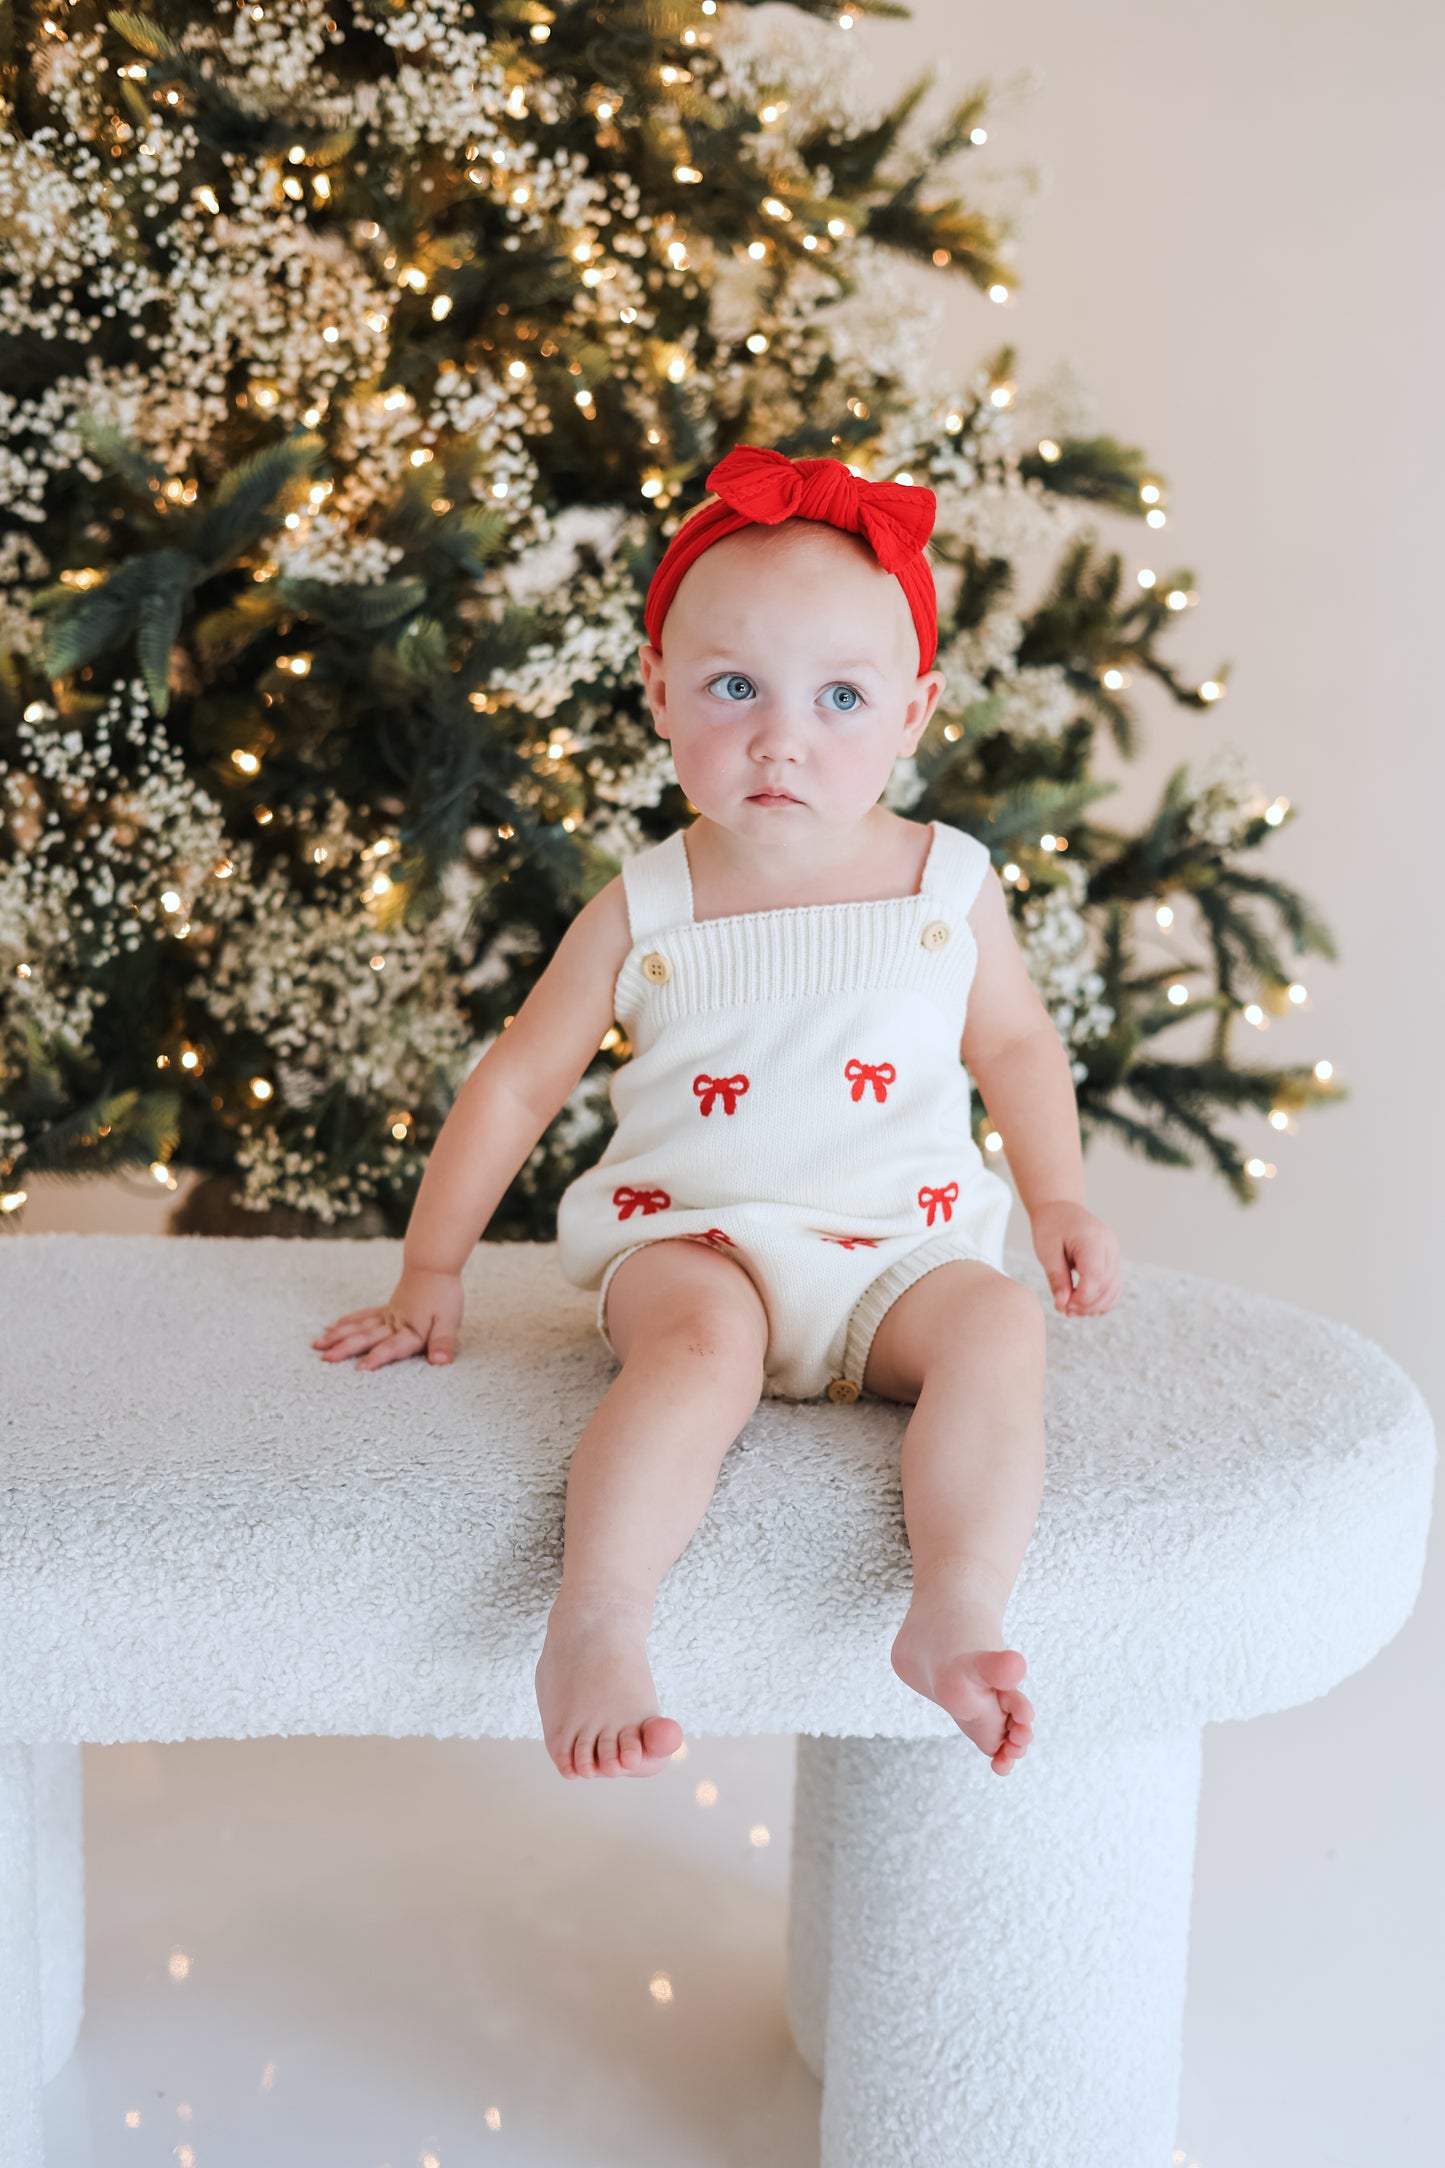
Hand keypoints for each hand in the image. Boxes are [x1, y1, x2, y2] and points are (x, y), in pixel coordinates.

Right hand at [311, 1265, 463, 1368]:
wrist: (433, 1265)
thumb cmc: (443, 1294)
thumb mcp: (450, 1322)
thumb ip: (443, 1343)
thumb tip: (440, 1362)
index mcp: (410, 1330)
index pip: (393, 1347)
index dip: (378, 1358)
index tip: (360, 1368)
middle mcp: (394, 1324)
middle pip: (367, 1337)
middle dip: (346, 1348)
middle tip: (326, 1358)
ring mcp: (386, 1316)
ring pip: (359, 1327)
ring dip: (338, 1336)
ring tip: (318, 1345)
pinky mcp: (385, 1309)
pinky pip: (362, 1316)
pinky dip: (347, 1322)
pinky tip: (332, 1327)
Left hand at [1029, 1200, 1122, 1316]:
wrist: (1060, 1207)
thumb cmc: (1051, 1226)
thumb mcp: (1047, 1251)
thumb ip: (1057, 1278)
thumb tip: (1063, 1305)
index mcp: (1092, 1239)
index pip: (1095, 1276)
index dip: (1082, 1297)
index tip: (1063, 1307)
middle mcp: (1109, 1246)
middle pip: (1107, 1284)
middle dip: (1087, 1303)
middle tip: (1065, 1311)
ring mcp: (1114, 1252)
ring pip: (1114, 1288)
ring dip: (1095, 1305)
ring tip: (1072, 1310)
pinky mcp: (1113, 1259)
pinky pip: (1114, 1285)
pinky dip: (1103, 1299)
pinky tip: (1085, 1306)